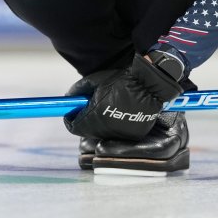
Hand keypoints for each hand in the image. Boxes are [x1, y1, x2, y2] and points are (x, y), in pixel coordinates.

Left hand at [64, 53, 182, 140]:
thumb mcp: (94, 81)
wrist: (149, 86)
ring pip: (102, 133)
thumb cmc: (121, 81)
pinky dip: (114, 125)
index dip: (70, 119)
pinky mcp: (132, 136)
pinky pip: (117, 133)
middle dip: (84, 120)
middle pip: (87, 131)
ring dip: (99, 123)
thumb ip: (78, 90)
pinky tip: (120, 112)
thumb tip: (69, 98)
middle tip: (88, 107)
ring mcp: (120, 134)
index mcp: (95, 115)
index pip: (74, 126)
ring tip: (107, 107)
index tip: (72, 112)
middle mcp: (106, 128)